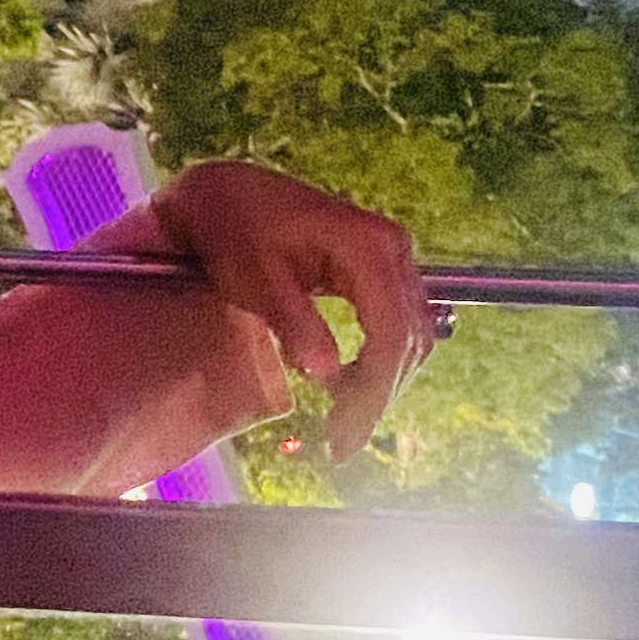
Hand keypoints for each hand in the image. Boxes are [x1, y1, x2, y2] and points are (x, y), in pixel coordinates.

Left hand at [154, 158, 440, 458]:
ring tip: (342, 426)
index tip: (345, 435)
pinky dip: (378, 362)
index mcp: (368, 246)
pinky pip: (396, 325)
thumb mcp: (255, 278)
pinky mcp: (380, 270)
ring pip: (409, 336)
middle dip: (378, 396)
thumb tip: (326, 373)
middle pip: (408, 339)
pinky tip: (348, 390)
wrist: (229, 194)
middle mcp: (392, 248)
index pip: (391, 331)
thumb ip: (293, 321)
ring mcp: (391, 257)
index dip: (374, 389)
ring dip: (382, 384)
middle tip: (340, 444)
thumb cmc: (236, 232)